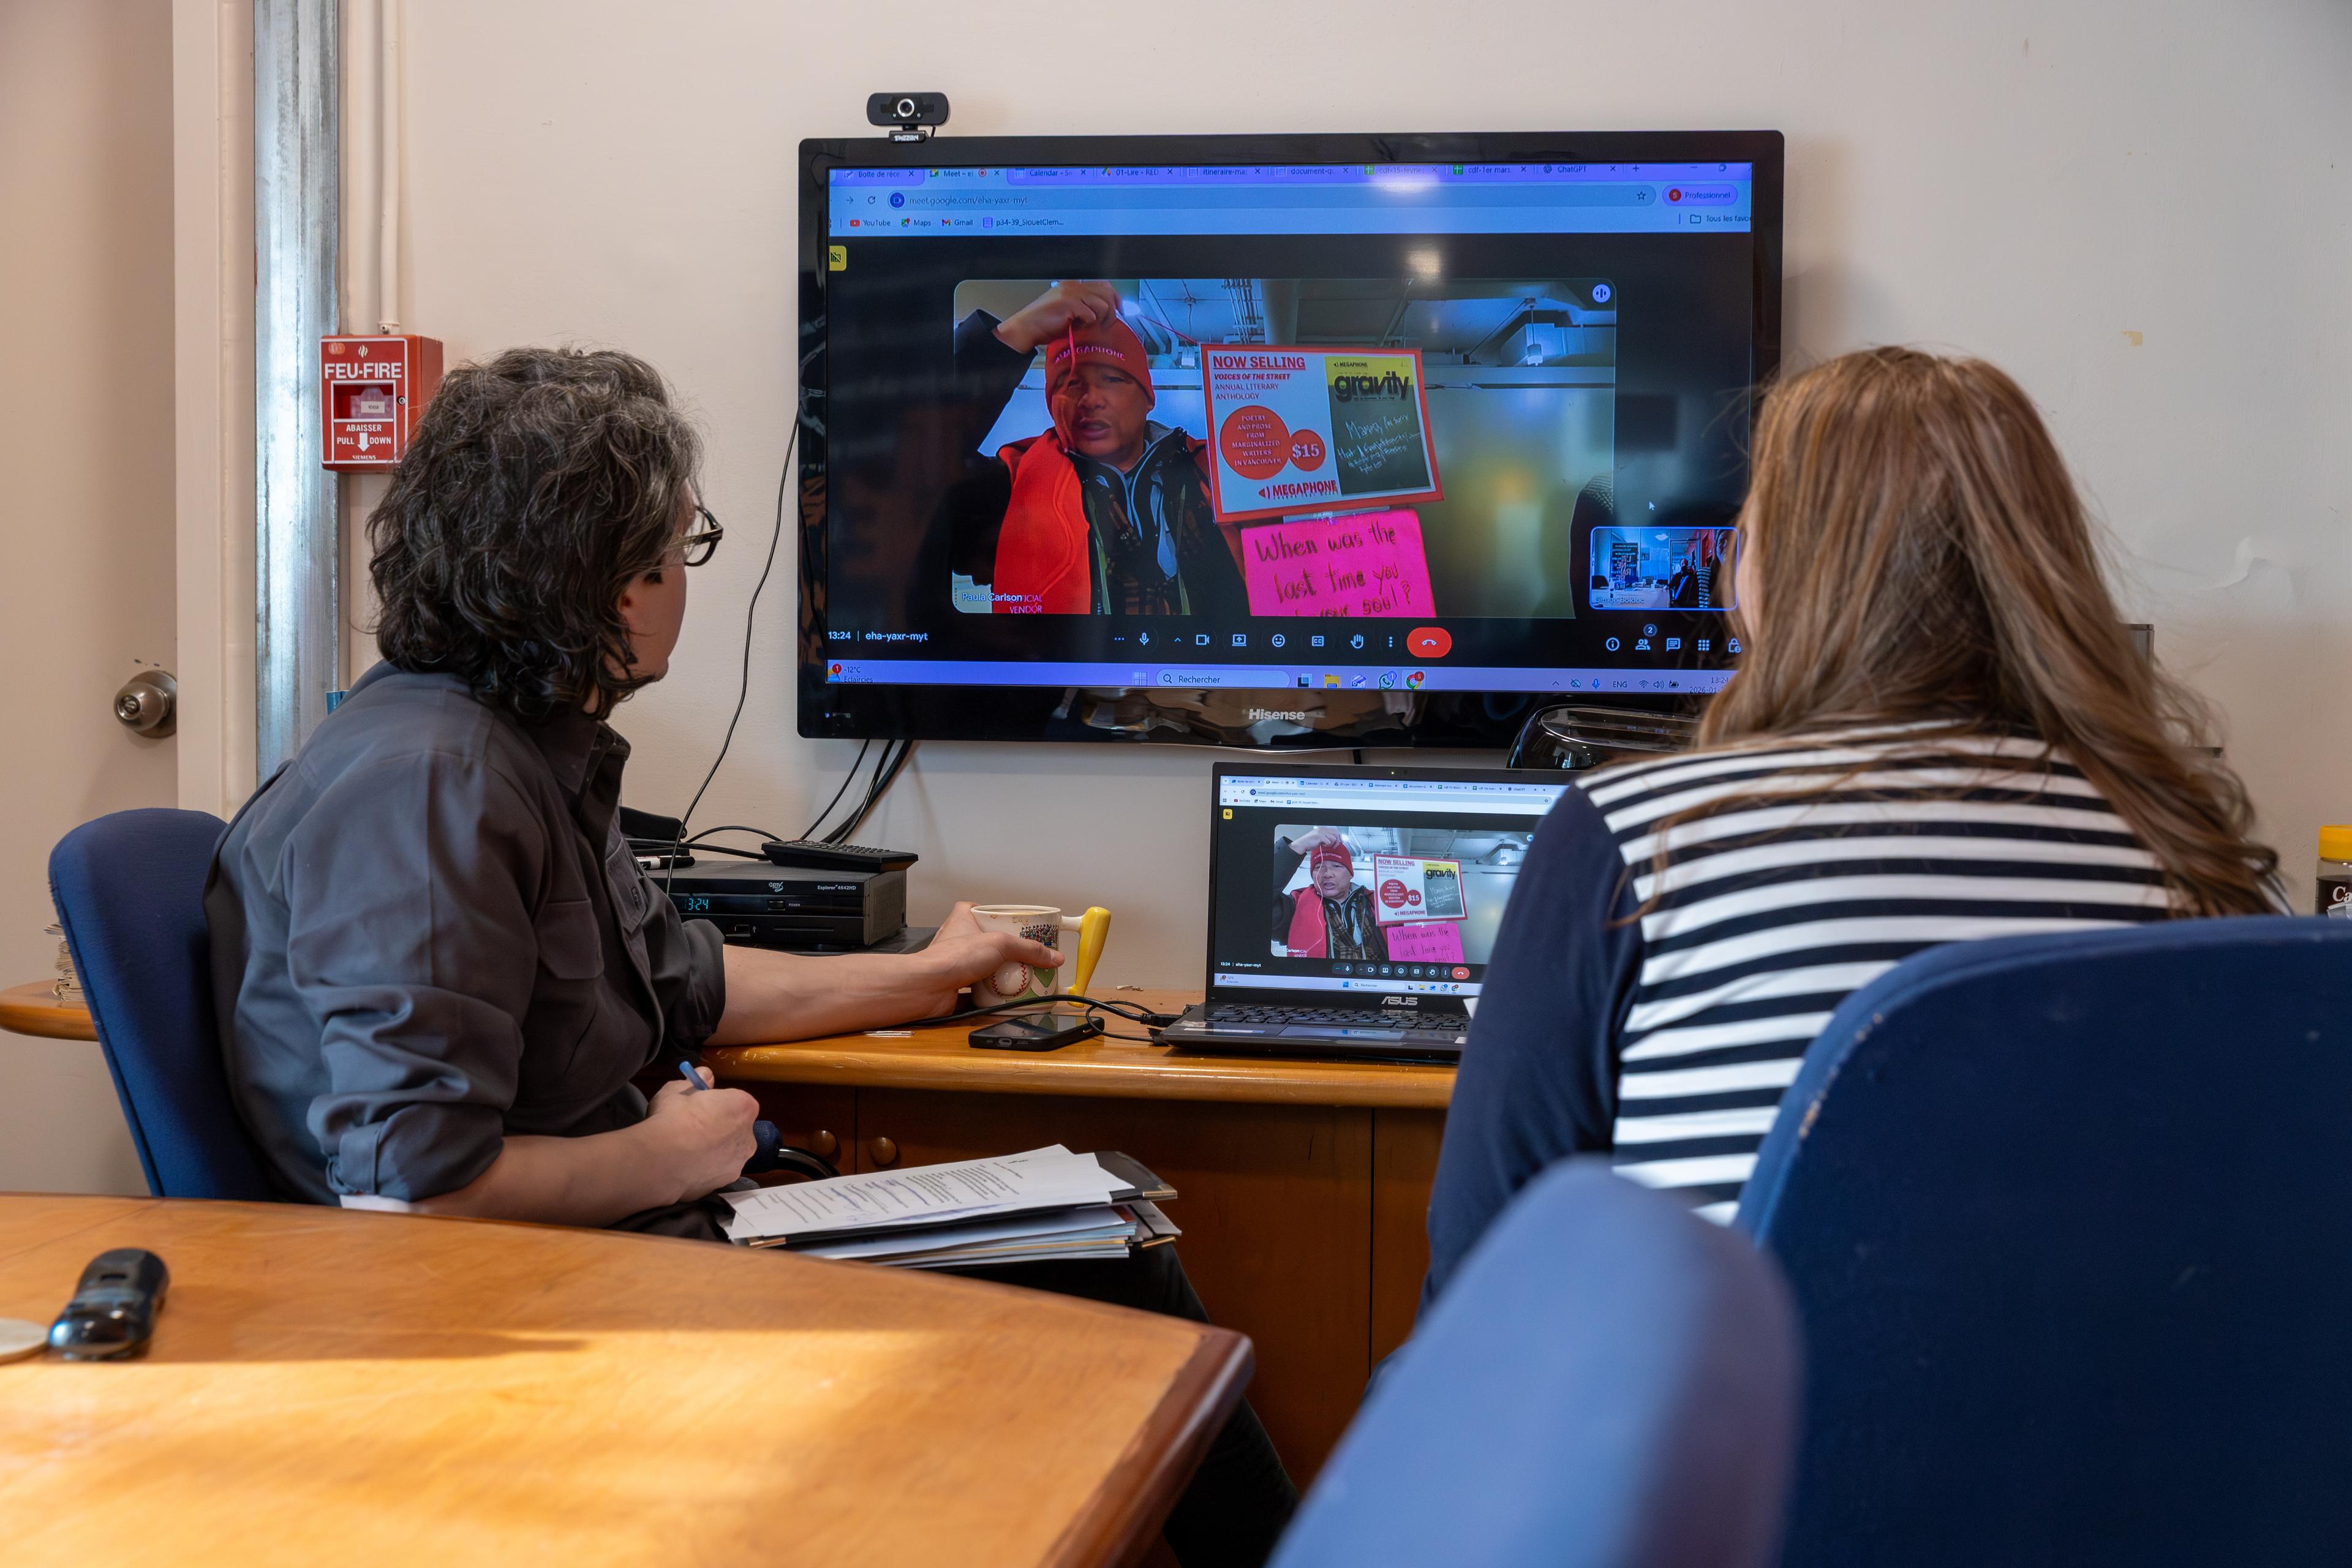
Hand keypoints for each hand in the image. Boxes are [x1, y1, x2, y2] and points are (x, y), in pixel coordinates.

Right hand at [638, 1068, 759, 1202]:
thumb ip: (695, 1081)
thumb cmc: (673, 1117)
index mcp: (744, 1107)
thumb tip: (704, 1075)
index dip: (715, 1103)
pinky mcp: (723, 1184)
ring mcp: (738, 1164)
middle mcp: (748, 1137)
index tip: (697, 1107)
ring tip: (684, 1151)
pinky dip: (703, 1170)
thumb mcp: (677, 1088)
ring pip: (726, 1154)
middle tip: (691, 1129)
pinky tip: (683, 1167)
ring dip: (712, 1152)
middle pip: (735, 1129)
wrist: (662, 1159)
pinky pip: (714, 1172)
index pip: (735, 1102)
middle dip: (718, 1129)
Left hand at [917, 901, 1063, 1014]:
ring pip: (982, 967)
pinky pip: (977, 991)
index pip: (979, 909)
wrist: (927, 987)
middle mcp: (956, 941)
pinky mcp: (955, 987)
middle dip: (1005, 951)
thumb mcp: (1000, 944)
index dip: (995, 915)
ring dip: (999, 975)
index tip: (1013, 923)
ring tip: (1020, 978)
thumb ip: (1029, 950)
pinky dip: (991, 996)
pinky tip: (1005, 999)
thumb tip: (1053, 957)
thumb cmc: (953, 957)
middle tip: (1024, 956)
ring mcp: (955, 965)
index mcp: (963, 920)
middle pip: (986, 942)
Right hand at [994, 280, 1122, 353]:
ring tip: (1091, 328)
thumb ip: (1084, 308)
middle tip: (1106, 325)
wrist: (1026, 328)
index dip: (1115, 298)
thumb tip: (1105, 313)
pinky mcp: (1069, 304)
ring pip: (1103, 305)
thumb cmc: (1044, 323)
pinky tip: (1079, 328)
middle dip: (1111, 312)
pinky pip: (1091, 314)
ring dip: (1100, 320)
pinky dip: (1088, 324)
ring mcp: (1071, 293)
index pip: (1103, 285)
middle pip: (1107, 294)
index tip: (1120, 310)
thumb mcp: (1068, 312)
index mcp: (1073, 285)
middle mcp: (1074, 286)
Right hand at [1290, 827, 1340, 853]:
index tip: (1340, 841)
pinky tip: (1322, 845)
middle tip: (1334, 846)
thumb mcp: (1320, 839)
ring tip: (1325, 845)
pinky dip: (1326, 845)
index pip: (1335, 831)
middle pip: (1336, 833)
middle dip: (1336, 841)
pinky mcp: (1320, 836)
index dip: (1339, 837)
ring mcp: (1321, 832)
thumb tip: (1335, 841)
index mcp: (1323, 829)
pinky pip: (1329, 841)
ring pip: (1333, 838)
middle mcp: (1323, 829)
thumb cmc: (1310, 842)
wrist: (1302, 844)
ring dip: (1330, 843)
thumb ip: (1327, 838)